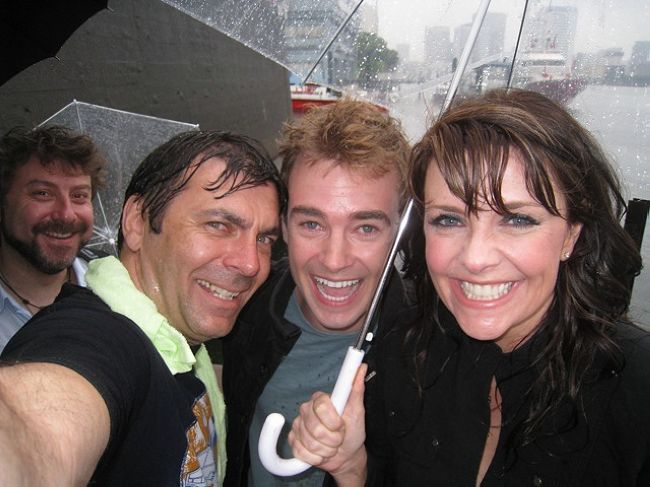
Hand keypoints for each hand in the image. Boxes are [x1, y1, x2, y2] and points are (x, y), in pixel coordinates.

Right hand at [288, 364, 367, 484]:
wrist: (346, 455)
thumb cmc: (352, 431)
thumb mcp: (358, 411)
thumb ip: (357, 389)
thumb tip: (361, 367)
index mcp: (320, 399)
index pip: (320, 406)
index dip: (332, 420)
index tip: (341, 426)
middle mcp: (306, 410)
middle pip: (314, 427)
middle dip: (332, 439)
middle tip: (338, 438)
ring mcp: (298, 425)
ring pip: (309, 442)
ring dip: (326, 450)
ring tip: (331, 447)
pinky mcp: (293, 441)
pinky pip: (300, 452)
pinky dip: (315, 458)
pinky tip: (321, 453)